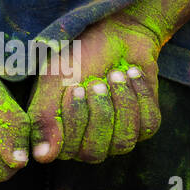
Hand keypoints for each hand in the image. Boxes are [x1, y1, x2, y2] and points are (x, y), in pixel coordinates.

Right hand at [27, 13, 162, 163]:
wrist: (116, 32)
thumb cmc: (78, 55)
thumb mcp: (54, 81)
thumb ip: (44, 118)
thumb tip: (42, 157)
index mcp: (60, 134)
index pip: (66, 150)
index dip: (74, 120)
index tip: (75, 87)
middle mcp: (87, 143)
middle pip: (95, 151)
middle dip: (100, 113)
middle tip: (97, 81)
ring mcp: (117, 138)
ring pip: (123, 143)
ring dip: (122, 103)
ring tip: (116, 74)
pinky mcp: (144, 126)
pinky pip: (147, 125)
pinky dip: (140, 95)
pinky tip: (132, 74)